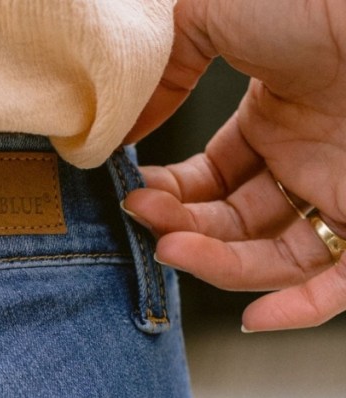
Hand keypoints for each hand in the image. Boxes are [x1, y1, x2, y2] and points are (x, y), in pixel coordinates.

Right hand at [121, 0, 345, 330]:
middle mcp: (308, 161)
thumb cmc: (310, 0)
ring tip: (174, 249)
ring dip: (216, 266)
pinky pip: (339, 285)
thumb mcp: (212, 14)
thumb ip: (164, 68)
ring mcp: (342, 193)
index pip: (210, 181)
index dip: (169, 195)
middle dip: (180, 229)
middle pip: (231, 225)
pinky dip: (298, 310)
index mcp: (275, 119)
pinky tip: (255, 317)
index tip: (134, 195)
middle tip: (145, 221)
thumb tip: (123, 129)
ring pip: (271, 259)